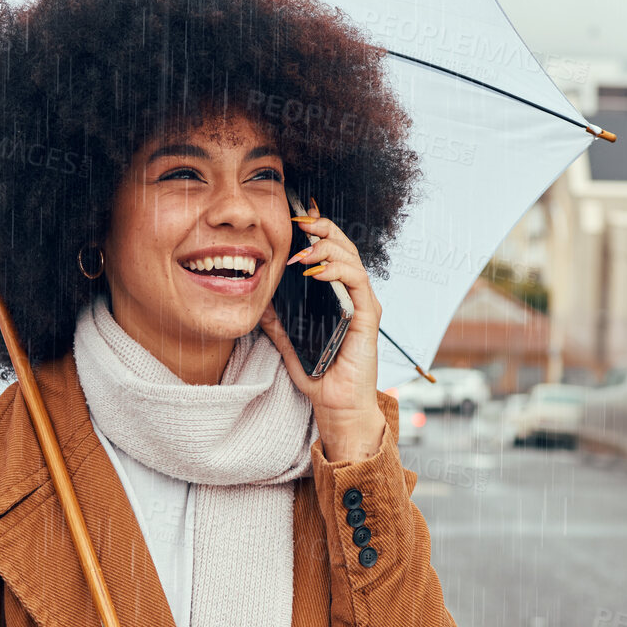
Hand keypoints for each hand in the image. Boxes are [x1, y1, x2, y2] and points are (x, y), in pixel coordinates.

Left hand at [259, 199, 387, 462]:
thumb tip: (260, 302)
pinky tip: (316, 270)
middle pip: (344, 248)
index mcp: (339, 296)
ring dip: (326, 249)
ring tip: (302, 251)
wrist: (337, 406)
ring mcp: (363, 305)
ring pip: (351, 259)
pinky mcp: (367, 317)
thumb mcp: (290, 343)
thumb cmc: (320, 376)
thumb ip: (279, 323)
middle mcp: (354, 296)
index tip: (294, 220)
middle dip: (323, 229)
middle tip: (299, 221)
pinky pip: (356, 284)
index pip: (331, 253)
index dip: (317, 232)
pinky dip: (337, 271)